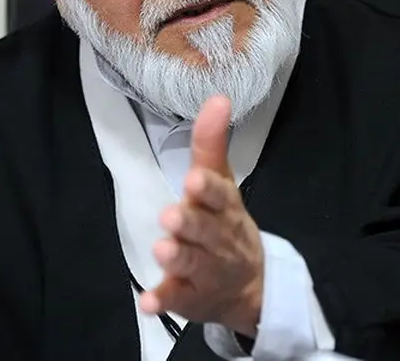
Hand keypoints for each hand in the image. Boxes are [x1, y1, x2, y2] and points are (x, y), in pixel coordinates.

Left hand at [139, 95, 264, 337]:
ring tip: (162, 249)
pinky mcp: (191, 298)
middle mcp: (219, 239)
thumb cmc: (227, 223)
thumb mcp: (222, 182)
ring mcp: (206, 271)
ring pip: (193, 264)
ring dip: (178, 257)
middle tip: (171, 216)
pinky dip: (163, 300)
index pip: (221, 196)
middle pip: (206, 230)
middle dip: (190, 224)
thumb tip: (217, 97)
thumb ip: (211, 143)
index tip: (194, 180)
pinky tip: (147, 302)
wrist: (252, 285)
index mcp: (226, 208)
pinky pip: (177, 299)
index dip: (209, 190)